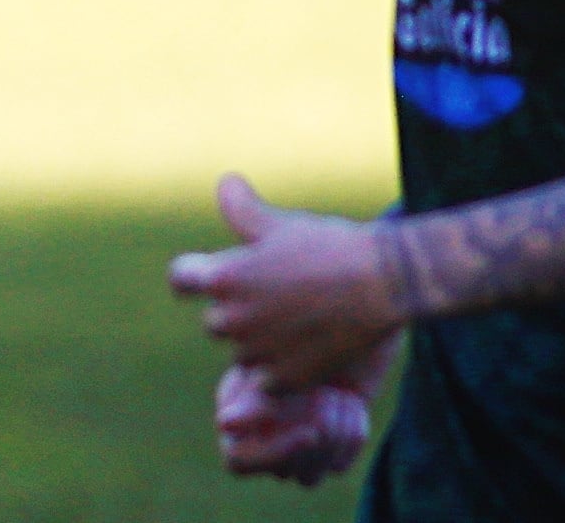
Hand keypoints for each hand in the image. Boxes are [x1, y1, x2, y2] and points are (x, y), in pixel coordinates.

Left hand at [170, 174, 406, 390]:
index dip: (190, 277)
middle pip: (214, 321)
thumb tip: (225, 183)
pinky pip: (267, 382)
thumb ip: (242, 210)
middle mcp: (232, 318)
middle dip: (236, 311)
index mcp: (223, 277)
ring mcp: (258, 352)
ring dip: (259, 343)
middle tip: (274, 299)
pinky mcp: (286, 379)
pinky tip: (307, 349)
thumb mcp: (281, 223)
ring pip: (242, 353)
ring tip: (297, 322)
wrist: (383, 283)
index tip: (201, 278)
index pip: (181, 279)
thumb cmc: (331, 247)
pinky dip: (281, 370)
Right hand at [213, 336, 391, 485]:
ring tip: (340, 394)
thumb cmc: (307, 320)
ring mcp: (296, 438)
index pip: (238, 459)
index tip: (308, 434)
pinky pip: (338, 465)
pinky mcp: (329, 442)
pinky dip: (351, 433)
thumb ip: (252, 394)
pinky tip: (353, 401)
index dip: (271, 454)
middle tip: (329, 395)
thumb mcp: (279, 357)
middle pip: (281, 471)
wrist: (357, 309)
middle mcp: (263, 430)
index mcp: (237, 408)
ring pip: (309, 476)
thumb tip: (227, 424)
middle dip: (313, 438)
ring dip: (334, 435)